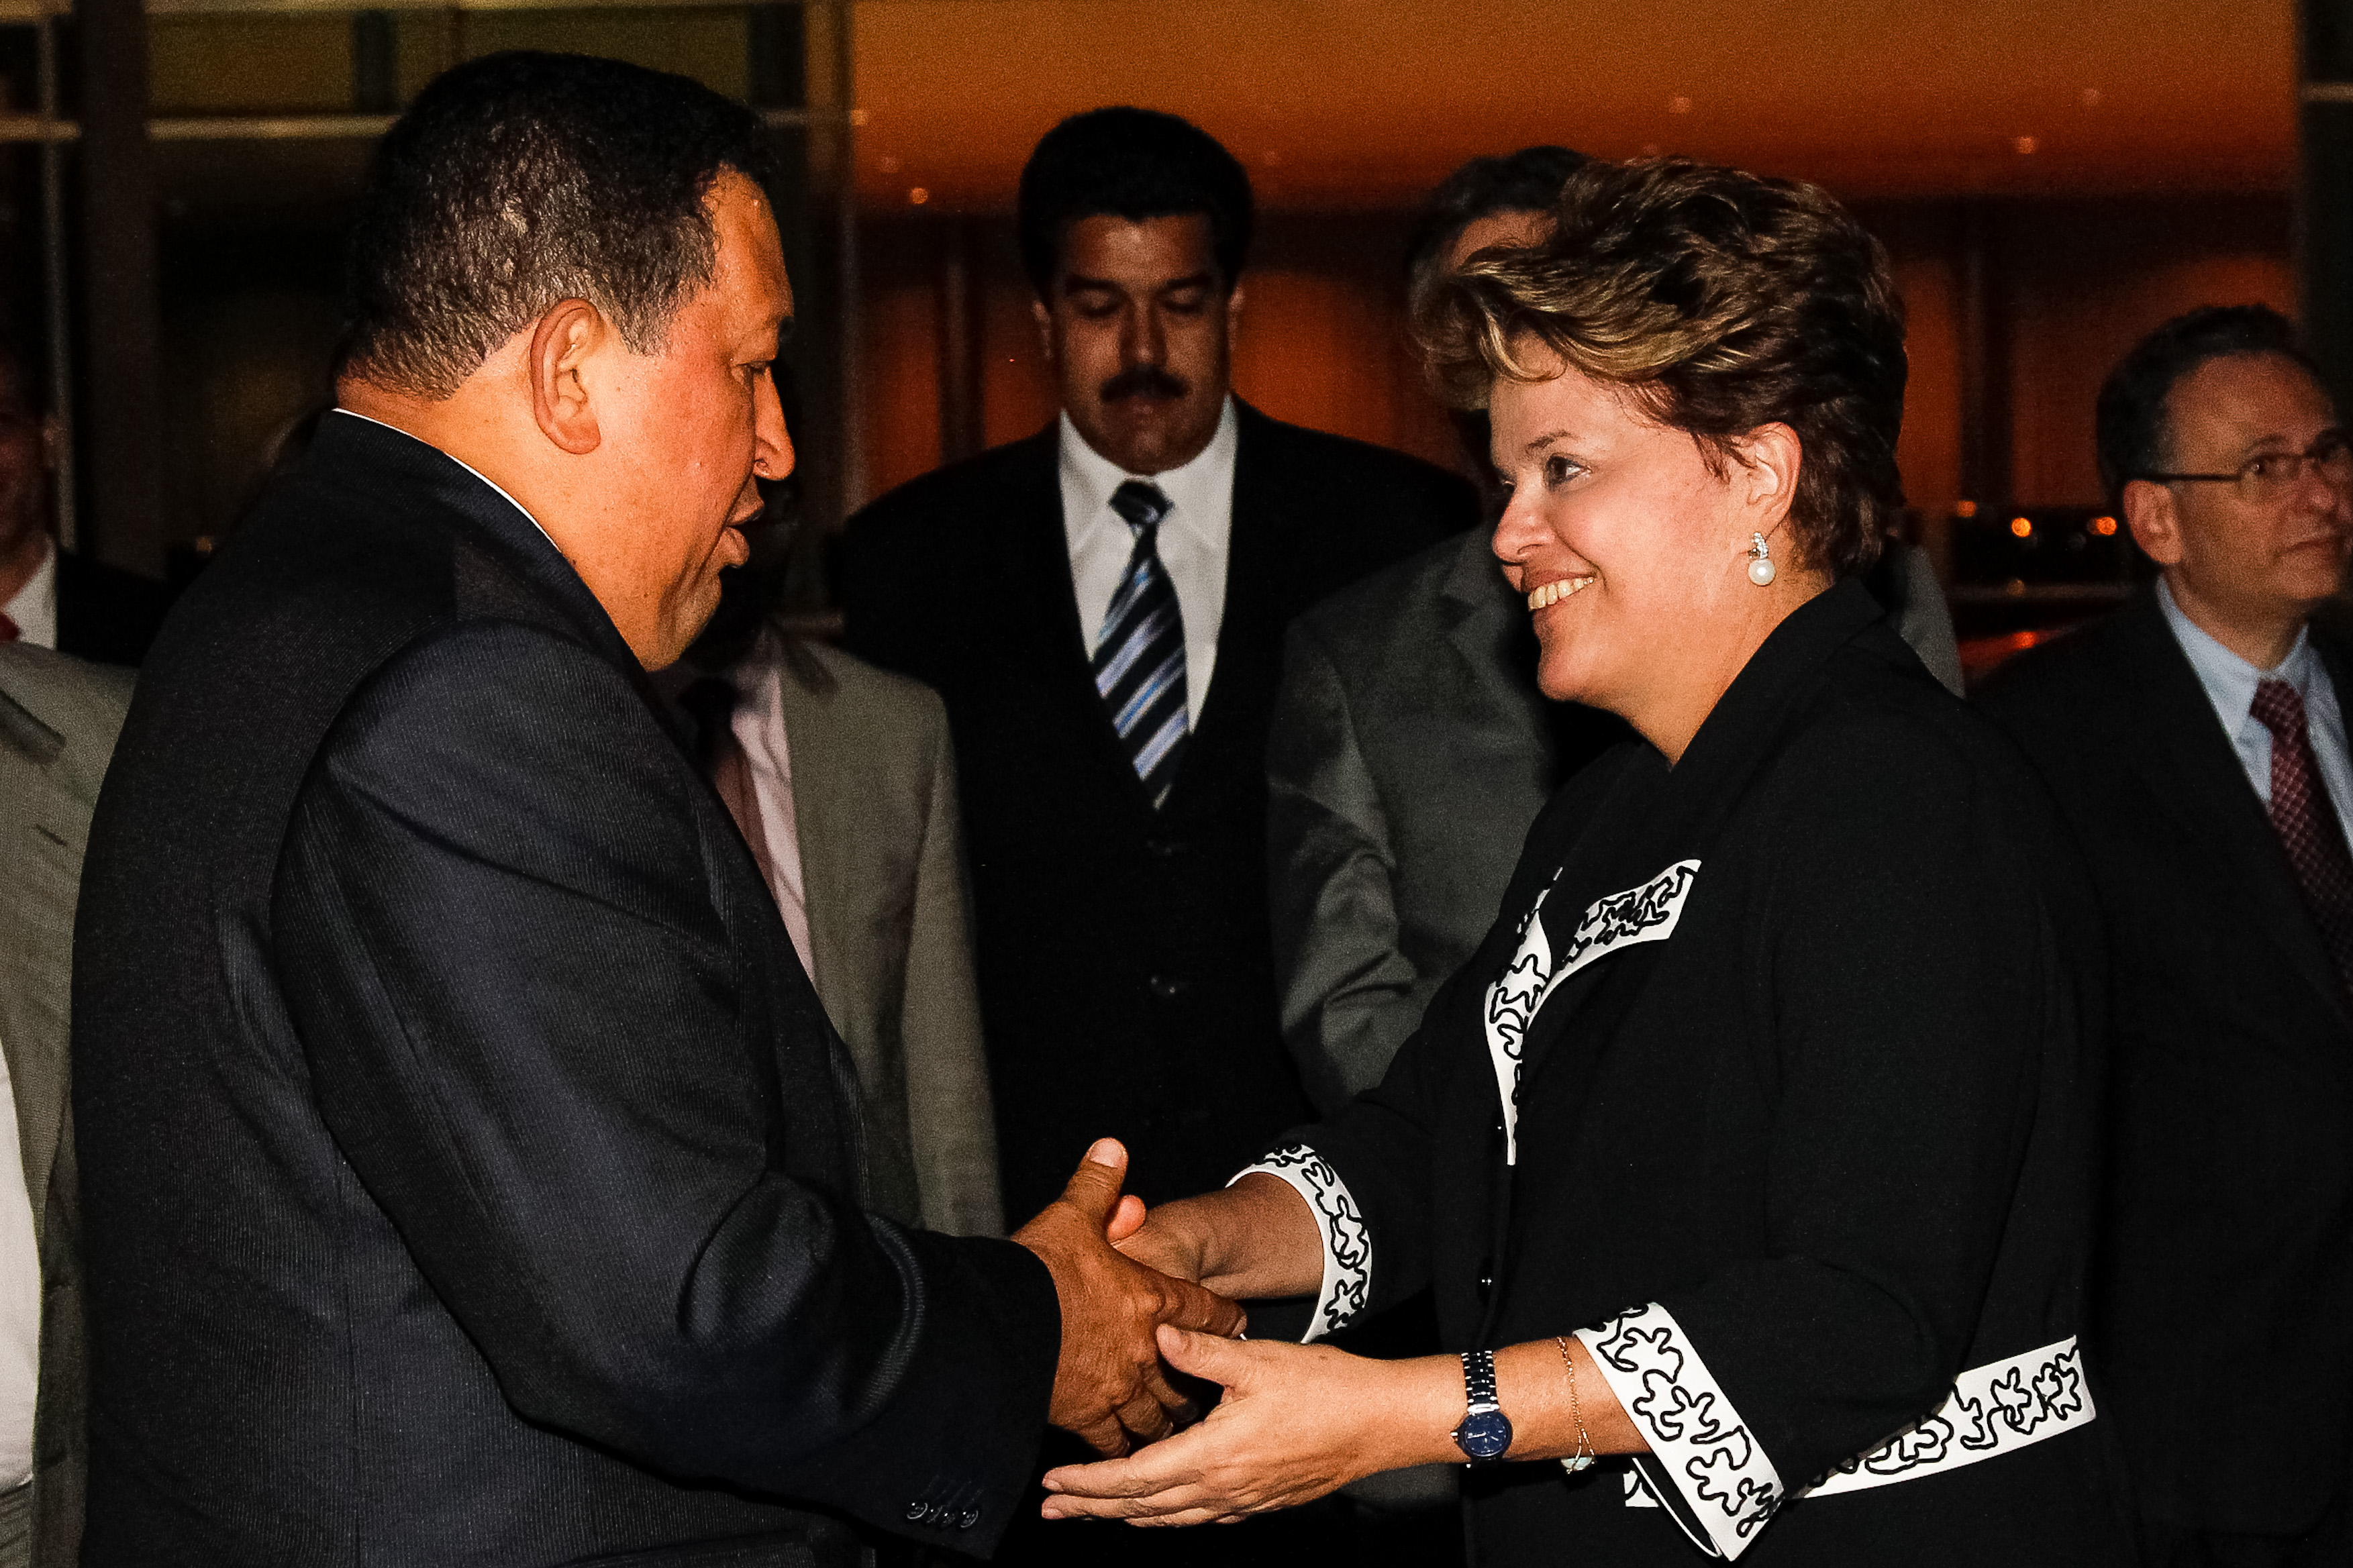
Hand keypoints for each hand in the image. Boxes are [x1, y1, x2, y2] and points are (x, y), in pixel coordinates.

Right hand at [1012, 1140, 1247, 1456]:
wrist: (996, 1327)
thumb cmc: (1038, 1272)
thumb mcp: (1070, 1215)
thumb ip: (1097, 1184)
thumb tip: (1112, 1147)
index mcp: (1148, 1297)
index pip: (1204, 1310)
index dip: (1223, 1315)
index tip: (1236, 1321)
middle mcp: (1143, 1348)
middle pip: (1187, 1372)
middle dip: (1196, 1379)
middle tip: (1203, 1386)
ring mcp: (1118, 1387)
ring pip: (1157, 1413)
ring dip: (1165, 1416)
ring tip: (1170, 1423)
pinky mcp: (1087, 1416)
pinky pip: (1116, 1439)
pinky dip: (1122, 1445)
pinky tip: (1124, 1450)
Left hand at [1039, 1325, 1452, 1525]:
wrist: (1383, 1422)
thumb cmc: (1326, 1388)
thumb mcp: (1258, 1359)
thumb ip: (1203, 1349)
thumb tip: (1158, 1330)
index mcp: (1213, 1455)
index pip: (1134, 1479)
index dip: (1089, 1483)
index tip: (1054, 1481)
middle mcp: (1222, 1488)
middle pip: (1142, 1508)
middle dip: (1093, 1508)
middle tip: (1052, 1508)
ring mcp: (1243, 1500)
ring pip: (1170, 1518)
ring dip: (1125, 1516)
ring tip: (1092, 1511)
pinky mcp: (1260, 1501)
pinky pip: (1199, 1518)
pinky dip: (1166, 1516)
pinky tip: (1158, 1508)